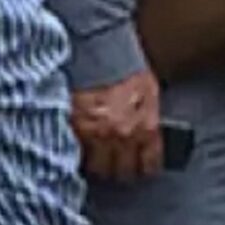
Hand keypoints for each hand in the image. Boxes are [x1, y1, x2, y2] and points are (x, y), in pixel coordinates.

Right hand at [71, 69, 162, 183]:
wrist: (100, 52)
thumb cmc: (126, 69)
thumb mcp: (149, 93)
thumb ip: (149, 118)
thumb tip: (151, 137)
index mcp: (145, 127)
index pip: (150, 163)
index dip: (147, 168)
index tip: (144, 169)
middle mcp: (121, 136)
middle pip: (121, 172)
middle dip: (122, 171)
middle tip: (120, 168)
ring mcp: (95, 136)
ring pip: (97, 168)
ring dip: (99, 166)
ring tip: (99, 161)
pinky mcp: (73, 130)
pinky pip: (77, 155)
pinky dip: (79, 155)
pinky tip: (82, 152)